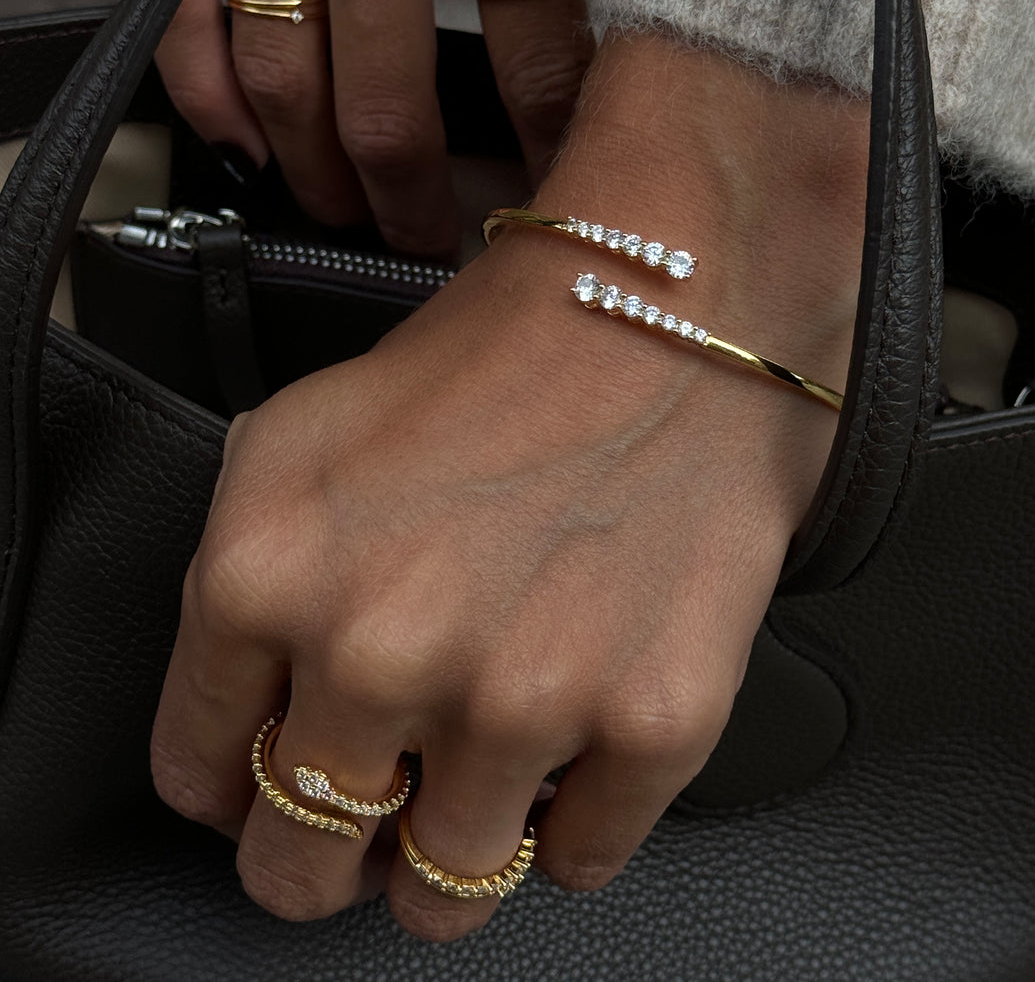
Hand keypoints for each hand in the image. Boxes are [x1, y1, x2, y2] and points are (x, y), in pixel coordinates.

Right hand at [128, 0, 588, 253]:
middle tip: (429, 236)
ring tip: (337, 210)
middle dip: (419, 190)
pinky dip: (201, 85)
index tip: (552, 179)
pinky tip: (232, 136)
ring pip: (277, 72)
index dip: (548, 131)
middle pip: (392, 95)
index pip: (534, 38)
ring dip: (312, 163)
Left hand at [150, 33, 868, 939]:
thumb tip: (245, 723)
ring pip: (440, 895)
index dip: (236, 782)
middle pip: (297, 869)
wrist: (670, 304)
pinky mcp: (651, 722)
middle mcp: (379, 650)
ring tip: (484, 766)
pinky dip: (578, 819)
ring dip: (451, 850)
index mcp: (269, 573)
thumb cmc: (497, 356)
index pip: (200, 777)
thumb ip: (242, 588)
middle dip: (326, 849)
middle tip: (374, 804)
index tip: (278, 772)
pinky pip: (582, 864)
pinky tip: (578, 732)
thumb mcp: (302, 435)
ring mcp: (521, 699)